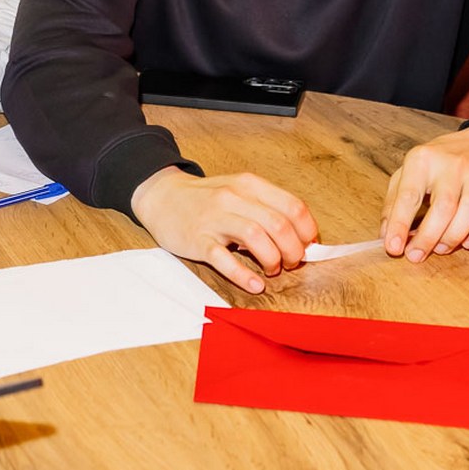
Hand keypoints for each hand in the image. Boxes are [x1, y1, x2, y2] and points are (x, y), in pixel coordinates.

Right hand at [131, 167, 317, 292]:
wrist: (161, 196)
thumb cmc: (206, 199)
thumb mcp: (238, 192)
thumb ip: (267, 209)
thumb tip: (303, 240)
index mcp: (249, 185)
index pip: (294, 207)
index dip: (307, 232)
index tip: (306, 247)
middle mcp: (233, 198)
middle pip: (279, 225)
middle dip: (293, 251)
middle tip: (290, 263)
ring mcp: (214, 218)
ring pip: (256, 237)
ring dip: (272, 260)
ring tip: (271, 269)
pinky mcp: (197, 238)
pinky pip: (223, 258)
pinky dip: (243, 275)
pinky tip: (254, 284)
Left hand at [381, 123, 468, 261]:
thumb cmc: (435, 164)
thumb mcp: (407, 174)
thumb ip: (394, 203)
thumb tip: (385, 235)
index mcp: (421, 160)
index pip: (408, 196)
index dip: (399, 224)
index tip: (393, 248)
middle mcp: (451, 165)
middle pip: (442, 207)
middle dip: (428, 237)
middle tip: (416, 256)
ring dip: (453, 237)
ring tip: (440, 250)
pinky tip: (468, 242)